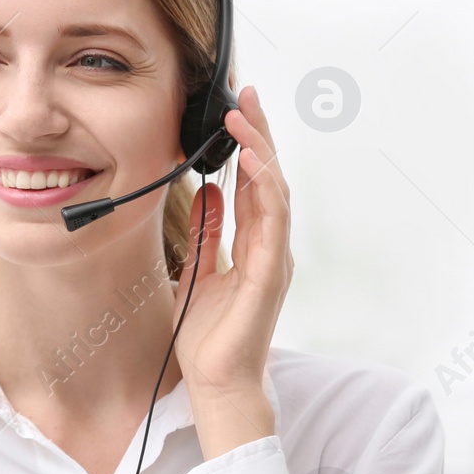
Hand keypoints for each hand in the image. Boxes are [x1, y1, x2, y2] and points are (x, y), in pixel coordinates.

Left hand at [170, 85, 292, 438]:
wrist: (216, 380)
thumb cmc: (209, 335)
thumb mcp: (199, 270)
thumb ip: (207, 232)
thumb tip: (208, 192)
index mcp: (254, 244)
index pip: (255, 182)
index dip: (248, 144)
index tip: (237, 108)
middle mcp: (270, 246)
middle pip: (269, 178)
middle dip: (259, 134)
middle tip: (246, 92)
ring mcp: (274, 258)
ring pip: (274, 191)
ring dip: (260, 151)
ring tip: (244, 115)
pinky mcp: (269, 274)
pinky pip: (270, 222)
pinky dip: (263, 189)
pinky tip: (251, 163)